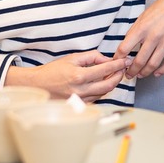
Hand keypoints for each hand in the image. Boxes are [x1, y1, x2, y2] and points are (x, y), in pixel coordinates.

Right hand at [6, 50, 126, 101]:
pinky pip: (96, 97)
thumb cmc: (53, 71)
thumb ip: (91, 57)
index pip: (105, 70)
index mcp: (79, 76)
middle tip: (122, 69)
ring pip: (104, 92)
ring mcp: (80, 100)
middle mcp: (81, 90)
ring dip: (111, 83)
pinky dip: (102, 89)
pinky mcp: (79, 105)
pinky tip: (102, 82)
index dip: (118, 65)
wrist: (38, 85)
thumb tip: (107, 59)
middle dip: (119, 76)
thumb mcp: (72, 58)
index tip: (125, 61)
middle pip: (109, 85)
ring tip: (112, 74)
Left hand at [116, 0, 163, 78]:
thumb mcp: (144, 15)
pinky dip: (161, 71)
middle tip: (128, 75)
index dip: (118, 58)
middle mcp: (154, 36)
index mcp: (142, 28)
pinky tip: (157, 73)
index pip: (124, 48)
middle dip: (131, 71)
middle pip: (138, 61)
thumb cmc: (163, 6)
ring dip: (144, 73)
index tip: (117, 63)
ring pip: (153, 65)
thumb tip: (127, 47)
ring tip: (140, 75)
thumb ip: (135, 31)